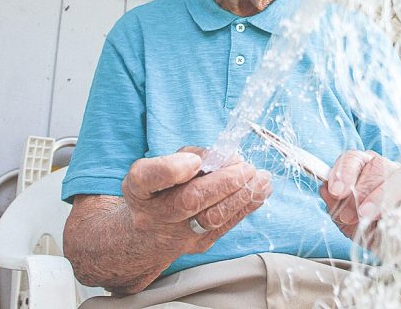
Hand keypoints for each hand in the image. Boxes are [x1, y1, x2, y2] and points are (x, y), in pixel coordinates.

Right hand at [121, 146, 271, 255]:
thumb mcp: (158, 166)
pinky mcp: (198, 244)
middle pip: (188, 200)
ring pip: (212, 217)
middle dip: (224, 182)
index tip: (194, 161)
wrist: (146, 236)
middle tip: (245, 168)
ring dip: (242, 195)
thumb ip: (186, 156)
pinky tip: (260, 191)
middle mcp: (153, 214)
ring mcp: (176, 234)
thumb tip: (224, 157)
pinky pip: (226, 226)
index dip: (172, 169)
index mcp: (139, 188)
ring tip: (261, 179)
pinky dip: (246, 206)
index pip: (147, 178)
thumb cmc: (157, 191)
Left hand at [318, 150, 400, 246]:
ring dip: (381, 197)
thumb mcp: (345, 218)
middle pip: (378, 166)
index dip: (344, 172)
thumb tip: (325, 190)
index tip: (336, 191)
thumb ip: (335, 205)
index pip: (354, 158)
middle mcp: (388, 169)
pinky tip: (391, 221)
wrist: (397, 242)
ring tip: (366, 215)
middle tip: (348, 214)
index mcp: (365, 167)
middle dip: (360, 190)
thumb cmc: (368, 224)